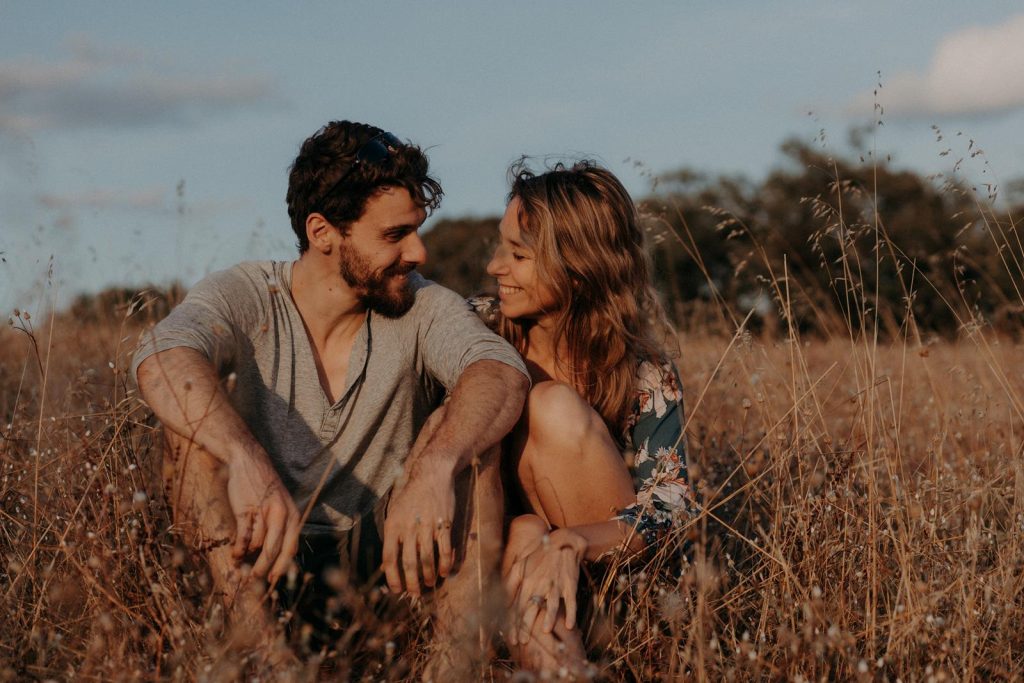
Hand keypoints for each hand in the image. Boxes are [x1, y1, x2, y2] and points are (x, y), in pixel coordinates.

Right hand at [226, 450, 300, 583]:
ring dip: (247, 559)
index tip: (273, 581)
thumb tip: (275, 557)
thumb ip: (281, 528)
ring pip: (258, 546)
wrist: (249, 462)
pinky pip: (244, 537)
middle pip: (274, 552)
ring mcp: (264, 513)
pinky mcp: (247, 510)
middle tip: (253, 582)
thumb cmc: (265, 488)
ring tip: (239, 566)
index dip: (282, 567)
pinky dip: (238, 549)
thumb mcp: (281, 506)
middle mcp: (282, 516)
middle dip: (263, 570)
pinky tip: (235, 556)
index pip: (291, 549)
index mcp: (293, 516)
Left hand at [381, 468, 455, 595]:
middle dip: (412, 583)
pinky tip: (446, 572)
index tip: (396, 590)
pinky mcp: (443, 524)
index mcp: (393, 526)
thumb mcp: (395, 513)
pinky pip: (444, 550)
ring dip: (429, 576)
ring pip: (427, 560)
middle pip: (409, 563)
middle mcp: (408, 528)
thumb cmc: (411, 496)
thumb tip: (389, 562)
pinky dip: (445, 564)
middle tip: (415, 593)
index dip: (392, 577)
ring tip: (430, 583)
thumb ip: (393, 536)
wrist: (432, 475)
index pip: (389, 558)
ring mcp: (427, 527)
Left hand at [503, 519, 586, 644]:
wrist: (562, 542)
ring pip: (552, 604)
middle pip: (532, 608)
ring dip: (549, 618)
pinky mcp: (570, 585)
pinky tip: (570, 626)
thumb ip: (510, 581)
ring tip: (545, 631)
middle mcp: (540, 585)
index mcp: (527, 581)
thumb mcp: (520, 564)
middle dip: (527, 626)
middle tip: (523, 642)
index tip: (510, 638)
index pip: (518, 607)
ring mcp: (556, 585)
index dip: (514, 623)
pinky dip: (571, 613)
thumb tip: (501, 598)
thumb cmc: (539, 555)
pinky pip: (571, 601)